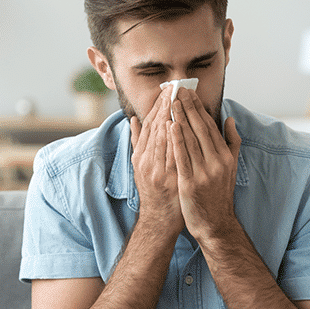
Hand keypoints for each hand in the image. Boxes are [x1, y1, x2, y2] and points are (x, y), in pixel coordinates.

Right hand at [130, 85, 182, 234]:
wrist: (159, 221)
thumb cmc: (155, 192)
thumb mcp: (142, 167)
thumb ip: (139, 143)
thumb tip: (133, 120)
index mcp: (141, 155)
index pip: (149, 125)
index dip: (157, 107)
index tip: (166, 91)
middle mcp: (145, 161)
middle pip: (154, 129)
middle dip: (163, 107)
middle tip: (172, 88)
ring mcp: (155, 170)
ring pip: (160, 138)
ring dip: (168, 117)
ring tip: (174, 99)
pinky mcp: (167, 179)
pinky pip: (170, 155)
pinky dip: (172, 139)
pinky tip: (175, 125)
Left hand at [167, 88, 241, 240]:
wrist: (215, 224)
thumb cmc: (219, 194)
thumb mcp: (231, 167)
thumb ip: (232, 141)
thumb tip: (229, 119)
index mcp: (225, 156)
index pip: (210, 126)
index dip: (199, 107)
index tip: (189, 92)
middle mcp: (217, 162)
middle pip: (200, 129)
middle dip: (189, 107)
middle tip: (178, 89)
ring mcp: (204, 173)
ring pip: (190, 139)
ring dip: (180, 118)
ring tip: (172, 101)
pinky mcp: (190, 183)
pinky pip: (181, 157)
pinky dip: (175, 140)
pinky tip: (169, 126)